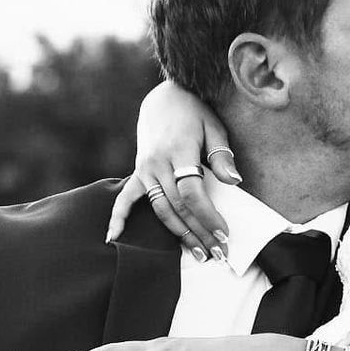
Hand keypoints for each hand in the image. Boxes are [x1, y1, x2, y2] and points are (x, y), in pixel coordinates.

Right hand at [106, 81, 240, 257]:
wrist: (165, 98)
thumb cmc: (194, 113)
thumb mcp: (214, 127)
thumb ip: (222, 155)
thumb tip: (235, 181)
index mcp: (178, 150)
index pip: (192, 193)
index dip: (208, 216)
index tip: (224, 233)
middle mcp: (157, 163)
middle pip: (178, 206)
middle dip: (199, 232)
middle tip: (218, 252)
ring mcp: (144, 169)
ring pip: (160, 208)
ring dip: (179, 233)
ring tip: (198, 252)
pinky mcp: (137, 172)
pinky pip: (125, 198)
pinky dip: (118, 218)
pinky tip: (114, 237)